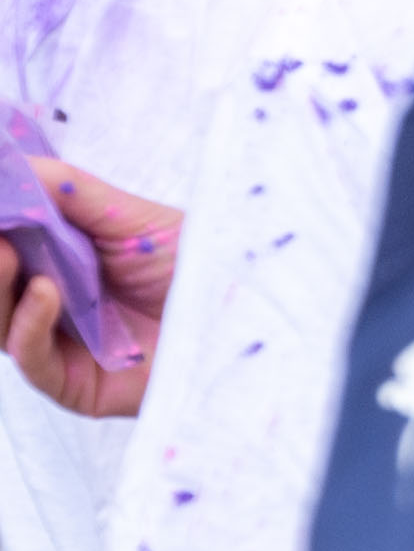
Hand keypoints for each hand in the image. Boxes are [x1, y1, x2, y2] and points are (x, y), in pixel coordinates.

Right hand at [7, 156, 180, 420]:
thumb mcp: (132, 218)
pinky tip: (45, 292)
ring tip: (6, 252)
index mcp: (58, 264)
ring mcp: (60, 347)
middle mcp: (51, 306)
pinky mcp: (75, 385)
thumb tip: (10, 165)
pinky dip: (29, 323)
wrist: (253, 319)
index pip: (6, 246)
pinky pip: (33, 359)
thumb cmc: (199, 267)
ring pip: (0, 321)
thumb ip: (69, 191)